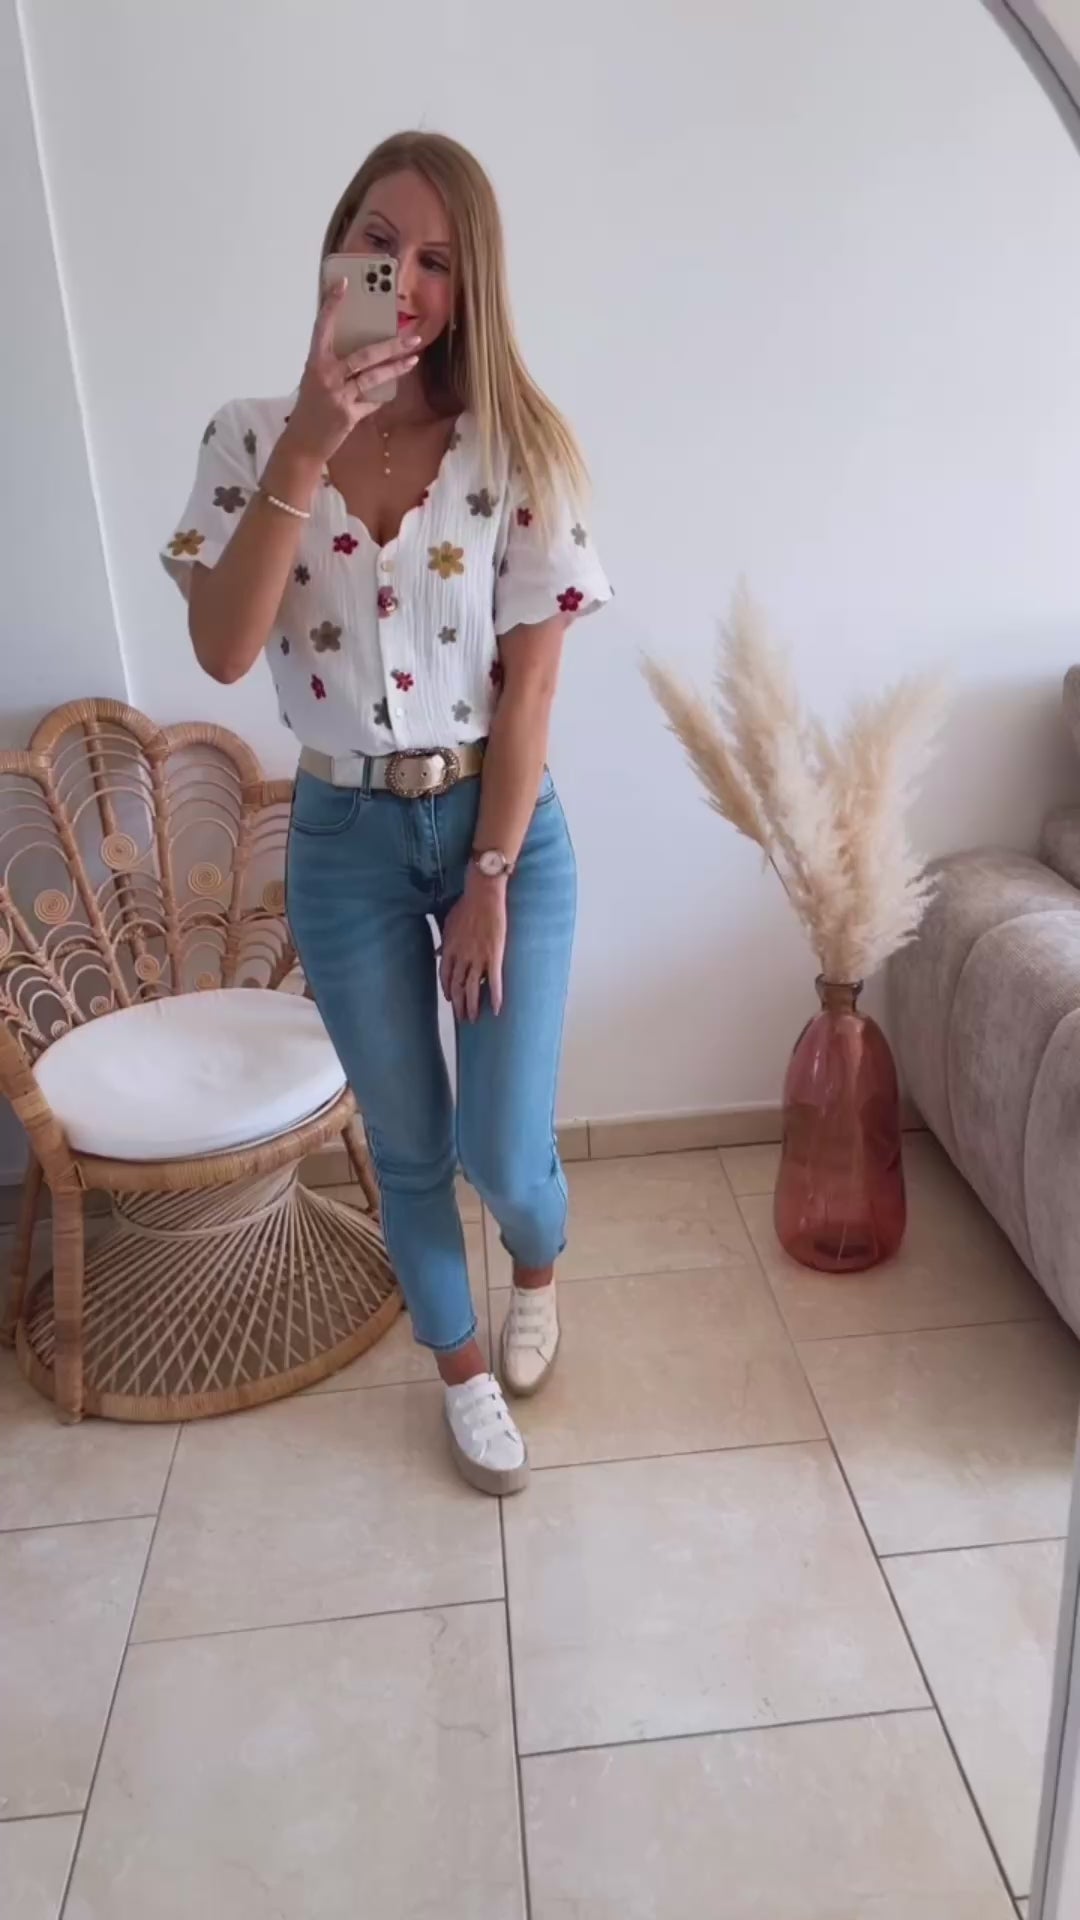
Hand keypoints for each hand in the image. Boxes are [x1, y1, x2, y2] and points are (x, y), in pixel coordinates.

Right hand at [280, 281, 421, 465]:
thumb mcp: (316, 380)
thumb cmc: (311, 408)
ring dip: (397, 368)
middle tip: (412, 336)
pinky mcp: (348, 415)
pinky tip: (391, 390)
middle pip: (364, 354)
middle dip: (391, 345)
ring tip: (413, 358)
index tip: (343, 283)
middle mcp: (326, 376)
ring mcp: (338, 396)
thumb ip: (334, 364)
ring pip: (373, 377)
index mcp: (315, 362)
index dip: (332, 305)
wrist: (303, 443)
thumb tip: (362, 348)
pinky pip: (372, 401)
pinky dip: (381, 396)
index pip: (323, 327)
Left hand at [439, 873, 507, 1020]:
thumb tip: (437, 953)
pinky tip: (496, 1010)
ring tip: (474, 1019)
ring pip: (473, 989)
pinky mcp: (494, 957)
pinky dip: (495, 997)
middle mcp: (461, 958)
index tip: (451, 1000)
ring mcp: (477, 958)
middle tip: (462, 1018)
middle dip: (459, 1005)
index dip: (448, 990)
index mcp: (449, 950)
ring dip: (472, 1006)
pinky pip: (494, 982)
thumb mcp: (448, 923)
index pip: (446, 977)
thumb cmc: (466, 906)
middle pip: (458, 987)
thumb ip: (444, 942)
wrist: (483, 896)